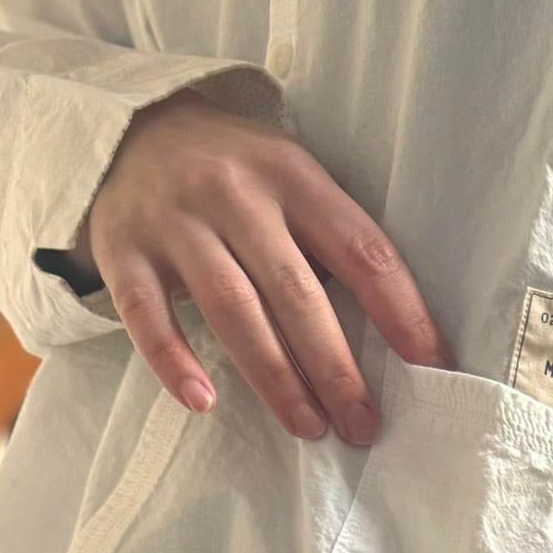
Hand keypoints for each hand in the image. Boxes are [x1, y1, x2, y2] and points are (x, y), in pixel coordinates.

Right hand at [75, 86, 450, 442]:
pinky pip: (145, 313)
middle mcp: (235, 195)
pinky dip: (173, 360)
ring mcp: (174, 221)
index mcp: (294, 177)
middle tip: (364, 423)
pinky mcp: (122, 248)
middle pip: (297, 294)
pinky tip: (203, 401)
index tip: (430, 365)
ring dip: (276, 378)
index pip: (362, 251)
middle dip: (337, 368)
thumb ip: (330, 241)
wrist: (130, 126)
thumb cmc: (238, 174)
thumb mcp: (292, 181)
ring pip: (233, 310)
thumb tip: (392, 335)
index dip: (402, 312)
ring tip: (309, 426)